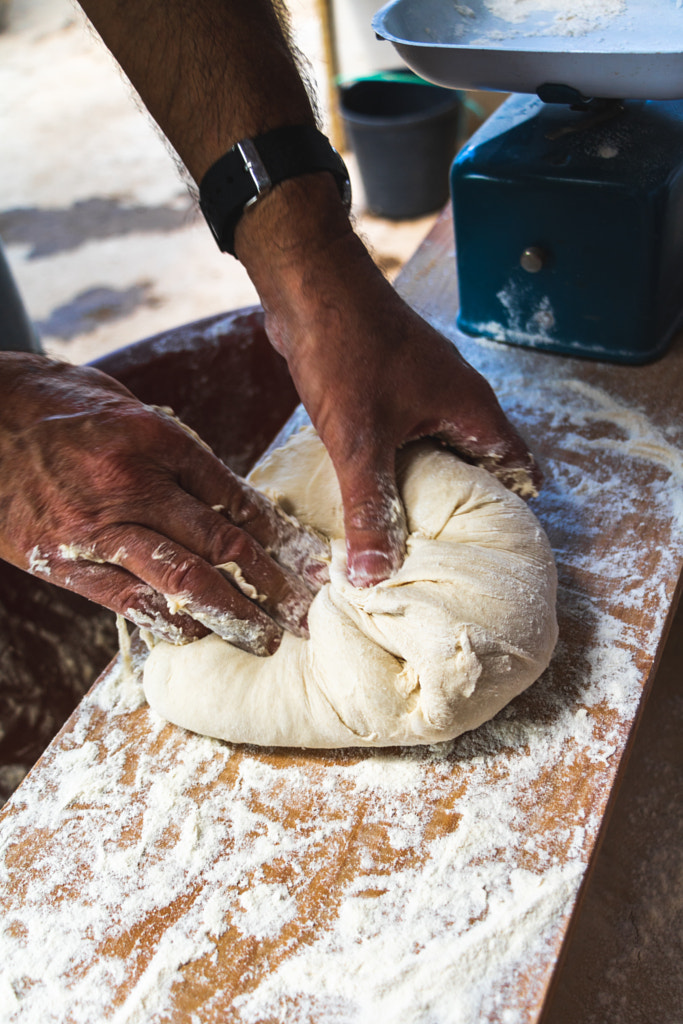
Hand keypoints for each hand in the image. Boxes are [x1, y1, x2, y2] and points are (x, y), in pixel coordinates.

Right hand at [0, 354, 328, 651]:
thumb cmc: (53, 404)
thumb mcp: (122, 406)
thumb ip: (171, 449)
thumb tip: (220, 491)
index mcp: (152, 439)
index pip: (233, 494)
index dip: (275, 532)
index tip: (303, 558)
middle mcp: (132, 485)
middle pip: (219, 542)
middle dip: (269, 582)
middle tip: (303, 612)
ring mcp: (97, 527)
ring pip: (181, 579)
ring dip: (230, 614)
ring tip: (263, 638)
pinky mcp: (63, 560)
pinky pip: (125, 599)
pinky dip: (166, 619)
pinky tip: (196, 632)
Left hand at [237, 176, 539, 587]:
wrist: (311, 285)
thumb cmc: (347, 350)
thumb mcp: (359, 442)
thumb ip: (369, 508)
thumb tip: (372, 575)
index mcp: (472, 409)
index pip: (516, 467)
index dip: (511, 510)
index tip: (495, 550)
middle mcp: (458, 398)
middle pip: (479, 464)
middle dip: (464, 508)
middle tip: (449, 554)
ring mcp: (426, 388)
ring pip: (441, 448)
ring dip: (428, 485)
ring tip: (413, 534)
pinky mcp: (393, 384)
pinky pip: (409, 434)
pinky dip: (400, 462)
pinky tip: (377, 489)